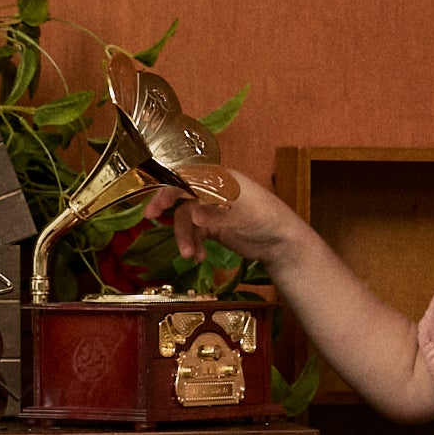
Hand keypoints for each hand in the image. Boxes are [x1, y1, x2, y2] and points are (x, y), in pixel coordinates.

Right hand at [142, 167, 294, 260]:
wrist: (283, 243)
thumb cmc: (268, 220)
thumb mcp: (243, 214)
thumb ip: (216, 214)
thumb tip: (192, 215)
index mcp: (220, 180)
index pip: (188, 177)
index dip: (169, 187)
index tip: (156, 202)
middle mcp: (213, 191)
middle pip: (183, 196)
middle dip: (169, 209)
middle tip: (151, 217)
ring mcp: (213, 209)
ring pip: (187, 219)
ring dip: (185, 236)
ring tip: (190, 255)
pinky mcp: (214, 227)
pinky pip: (195, 233)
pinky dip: (194, 244)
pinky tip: (198, 257)